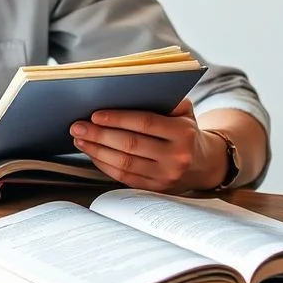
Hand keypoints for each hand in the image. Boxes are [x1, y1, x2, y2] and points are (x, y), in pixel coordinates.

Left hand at [69, 99, 223, 193]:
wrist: (205, 164)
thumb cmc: (186, 131)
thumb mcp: (185, 112)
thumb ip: (163, 100)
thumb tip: (126, 93)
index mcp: (184, 133)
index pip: (145, 123)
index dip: (118, 119)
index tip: (94, 114)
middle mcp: (177, 157)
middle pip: (130, 145)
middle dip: (99, 135)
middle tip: (77, 126)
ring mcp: (166, 177)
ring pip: (124, 164)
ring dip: (97, 151)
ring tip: (80, 139)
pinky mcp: (156, 189)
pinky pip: (124, 178)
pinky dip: (104, 165)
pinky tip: (92, 154)